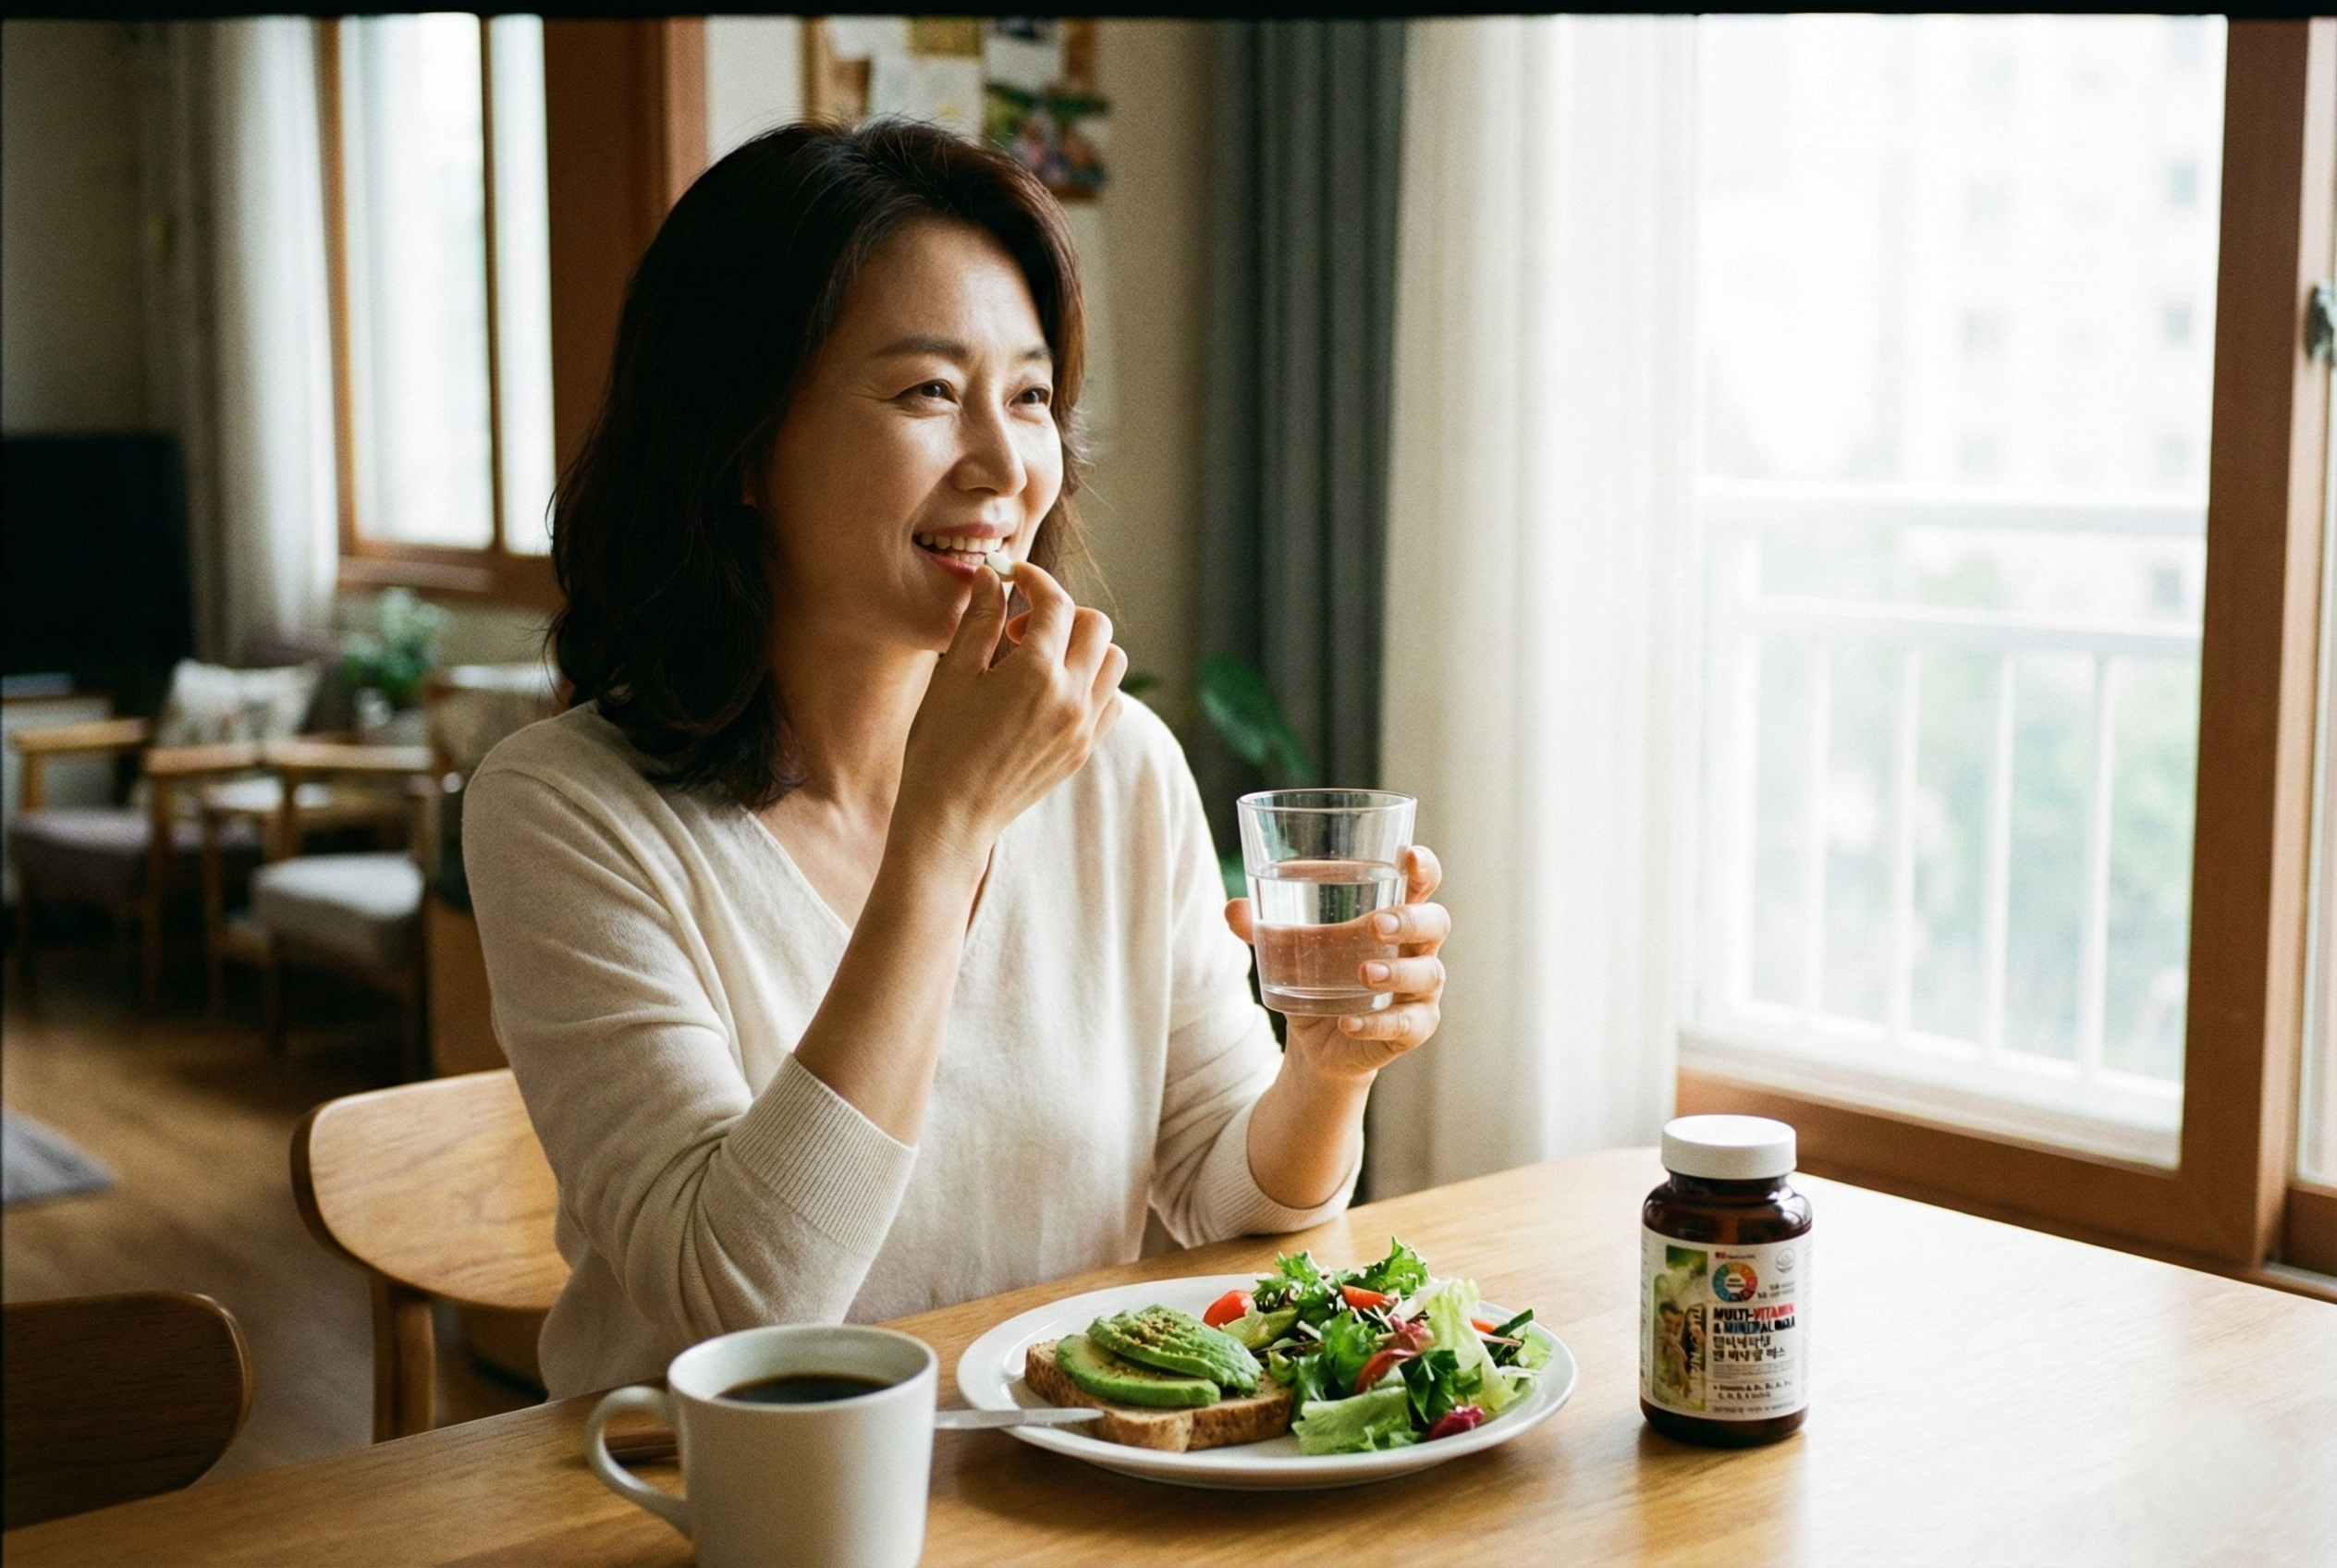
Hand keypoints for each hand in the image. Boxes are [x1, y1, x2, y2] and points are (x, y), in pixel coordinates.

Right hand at [896, 559, 1125, 864]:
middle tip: (1019, 629)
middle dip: (1061, 612)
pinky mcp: (1085, 749)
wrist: (952, 815)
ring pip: (1113, 661)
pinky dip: (1093, 682)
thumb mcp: (954, 673)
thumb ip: (980, 619)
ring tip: (1039, 659)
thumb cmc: (941, 743)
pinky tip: (1053, 690)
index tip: (1012, 575)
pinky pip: (1111, 699)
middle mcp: (1072, 698)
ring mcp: (1084, 727)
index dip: (1033, 578)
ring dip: (1083, 646)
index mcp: (1036, 673)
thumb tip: (993, 576)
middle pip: (1095, 625)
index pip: (1054, 602)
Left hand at [1225, 845, 1447, 1080]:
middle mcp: (1417, 947)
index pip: (1422, 882)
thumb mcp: (1289, 947)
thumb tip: (1233, 910)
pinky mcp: (1413, 1027)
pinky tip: (1349, 1024)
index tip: (1410, 855)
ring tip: (1363, 974)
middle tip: (1375, 925)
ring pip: (1427, 974)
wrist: (1318, 1040)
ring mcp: (1421, 989)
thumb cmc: (1318, 973)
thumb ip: (1263, 927)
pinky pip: (1406, 1025)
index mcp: (1395, 912)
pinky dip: (1377, 1024)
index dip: (1424, 866)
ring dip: (1397, 972)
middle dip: (1411, 920)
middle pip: (1436, 923)